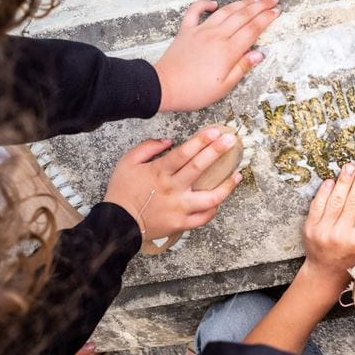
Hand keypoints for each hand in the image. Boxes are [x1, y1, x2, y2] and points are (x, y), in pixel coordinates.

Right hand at [103, 127, 243, 241]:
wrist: (117, 223)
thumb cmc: (123, 191)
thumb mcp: (127, 162)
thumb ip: (148, 148)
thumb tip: (170, 141)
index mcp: (159, 172)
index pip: (184, 153)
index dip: (201, 141)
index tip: (216, 131)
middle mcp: (172, 189)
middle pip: (199, 168)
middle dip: (217, 151)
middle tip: (232, 141)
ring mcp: (179, 208)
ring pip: (210, 197)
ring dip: (227, 186)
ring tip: (238, 175)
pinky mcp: (181, 223)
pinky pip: (204, 217)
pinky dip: (213, 209)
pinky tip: (220, 200)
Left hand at [154, 0, 280, 111]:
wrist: (164, 87)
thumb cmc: (195, 91)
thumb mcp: (223, 87)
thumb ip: (242, 67)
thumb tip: (259, 54)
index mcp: (228, 51)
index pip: (252, 30)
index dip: (266, 19)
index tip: (277, 11)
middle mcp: (216, 36)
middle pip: (243, 16)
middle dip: (260, 5)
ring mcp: (200, 31)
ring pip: (225, 11)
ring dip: (241, 2)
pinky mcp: (186, 30)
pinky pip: (195, 11)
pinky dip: (204, 4)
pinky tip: (214, 3)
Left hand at [300, 163, 354, 297]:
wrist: (324, 274)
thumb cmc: (351, 263)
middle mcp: (340, 234)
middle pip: (352, 202)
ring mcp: (323, 230)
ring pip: (335, 201)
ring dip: (343, 182)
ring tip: (349, 167)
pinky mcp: (310, 227)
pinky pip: (317, 205)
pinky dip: (324, 192)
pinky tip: (331, 181)